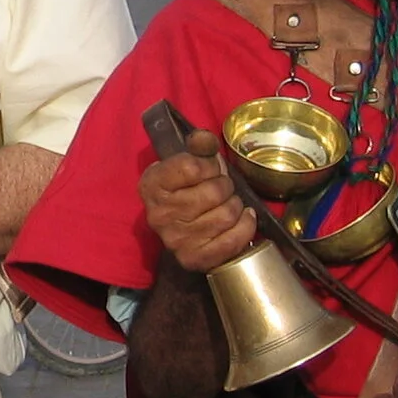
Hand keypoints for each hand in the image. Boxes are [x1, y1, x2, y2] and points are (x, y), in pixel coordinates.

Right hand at [140, 129, 256, 272]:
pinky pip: (233, 239)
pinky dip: (245, 227)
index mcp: (152, 185)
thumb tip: (204, 138)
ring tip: (227, 205)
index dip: (209, 165)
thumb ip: (198, 146)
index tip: (208, 170)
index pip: (192, 166)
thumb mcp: (185, 162)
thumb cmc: (185, 190)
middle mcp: (160, 214)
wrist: (178, 229)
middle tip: (220, 190)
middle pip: (215, 191)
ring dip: (235, 206)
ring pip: (228, 214)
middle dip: (225, 186)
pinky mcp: (194, 259)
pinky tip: (241, 220)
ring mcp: (176, 239)